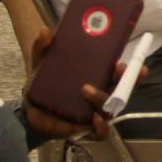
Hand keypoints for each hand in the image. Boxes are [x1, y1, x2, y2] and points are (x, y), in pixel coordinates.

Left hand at [24, 26, 144, 139]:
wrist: (30, 110)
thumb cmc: (44, 84)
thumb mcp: (43, 62)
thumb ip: (43, 47)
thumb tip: (44, 30)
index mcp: (99, 75)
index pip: (122, 72)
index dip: (131, 67)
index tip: (126, 60)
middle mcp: (102, 91)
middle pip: (123, 88)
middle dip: (126, 79)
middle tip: (117, 69)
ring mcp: (95, 110)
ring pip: (111, 107)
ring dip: (103, 98)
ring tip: (87, 91)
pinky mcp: (86, 126)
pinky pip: (101, 131)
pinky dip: (101, 127)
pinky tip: (93, 119)